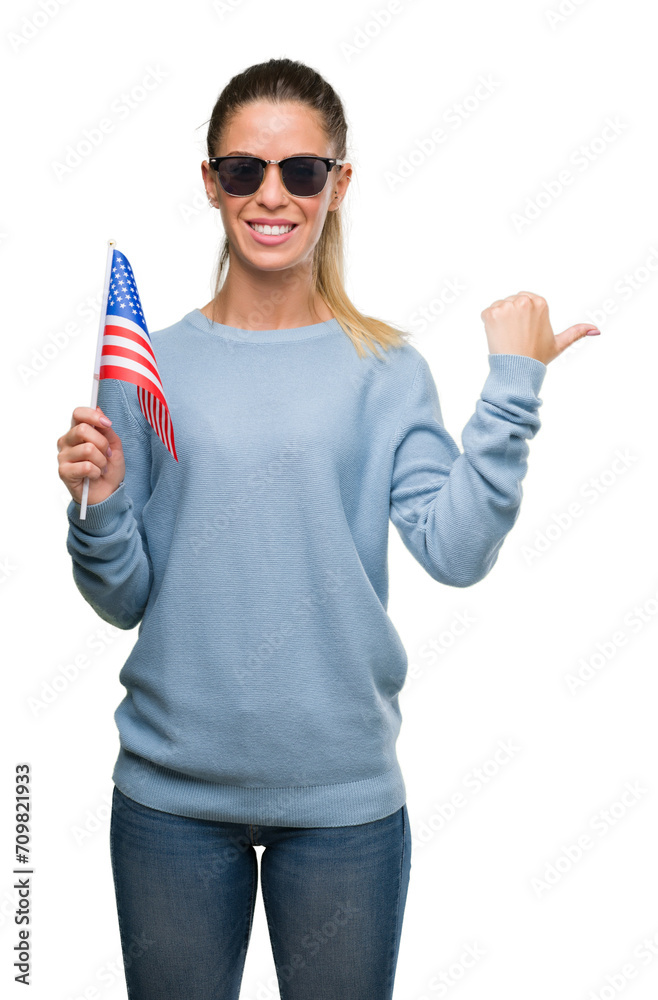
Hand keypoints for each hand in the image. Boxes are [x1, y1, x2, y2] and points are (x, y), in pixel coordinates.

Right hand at [57, 405, 124, 505]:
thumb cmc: (108, 470)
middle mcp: (67, 442)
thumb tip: (99, 409)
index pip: (78, 414)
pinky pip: (86, 466)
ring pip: (88, 449)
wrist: (107, 493)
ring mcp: (63, 456)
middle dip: (102, 443)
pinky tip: (94, 475)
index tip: (107, 423)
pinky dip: (96, 472)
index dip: (93, 416)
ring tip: (101, 467)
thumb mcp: (114, 446)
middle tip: (107, 454)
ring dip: (101, 461)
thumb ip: (106, 430)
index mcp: (77, 432)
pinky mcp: (63, 471)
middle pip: (83, 430)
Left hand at [480, 291, 599, 364]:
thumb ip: (576, 333)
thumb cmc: (537, 357)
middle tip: (516, 336)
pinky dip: (489, 324)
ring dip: (500, 320)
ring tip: (508, 337)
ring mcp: (507, 306)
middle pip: (511, 302)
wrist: (518, 370)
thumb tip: (596, 330)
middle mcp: (524, 300)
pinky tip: (498, 336)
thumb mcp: (559, 344)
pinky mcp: (492, 313)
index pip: (524, 301)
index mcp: (540, 302)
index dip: (522, 318)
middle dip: (511, 317)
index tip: (525, 332)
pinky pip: (487, 313)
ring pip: (499, 307)